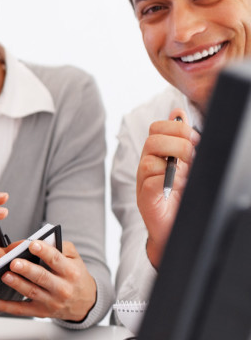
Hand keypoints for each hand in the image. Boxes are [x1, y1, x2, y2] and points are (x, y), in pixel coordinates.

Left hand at [0, 240, 96, 321]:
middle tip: (14, 262)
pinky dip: (5, 306)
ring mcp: (51, 302)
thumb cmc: (75, 276)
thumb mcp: (75, 259)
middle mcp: (62, 288)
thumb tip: (40, 241)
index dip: (45, 252)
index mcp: (71, 272)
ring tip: (4, 275)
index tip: (32, 244)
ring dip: (17, 284)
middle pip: (43, 278)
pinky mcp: (40, 312)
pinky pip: (21, 310)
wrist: (85, 303)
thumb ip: (61, 247)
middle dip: (27, 270)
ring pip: (31, 292)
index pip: (57, 260)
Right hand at [135, 109, 198, 266]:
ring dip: (175, 164)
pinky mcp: (146, 198)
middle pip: (153, 140)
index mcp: (157, 154)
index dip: (177, 128)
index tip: (195, 139)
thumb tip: (178, 112)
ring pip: (150, 160)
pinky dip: (168, 182)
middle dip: (179, 144)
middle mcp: (147, 165)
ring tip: (187, 176)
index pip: (158, 128)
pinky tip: (178, 187)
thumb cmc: (180, 196)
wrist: (175, 227)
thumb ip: (181, 138)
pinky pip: (152, 181)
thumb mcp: (186, 163)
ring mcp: (144, 181)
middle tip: (193, 157)